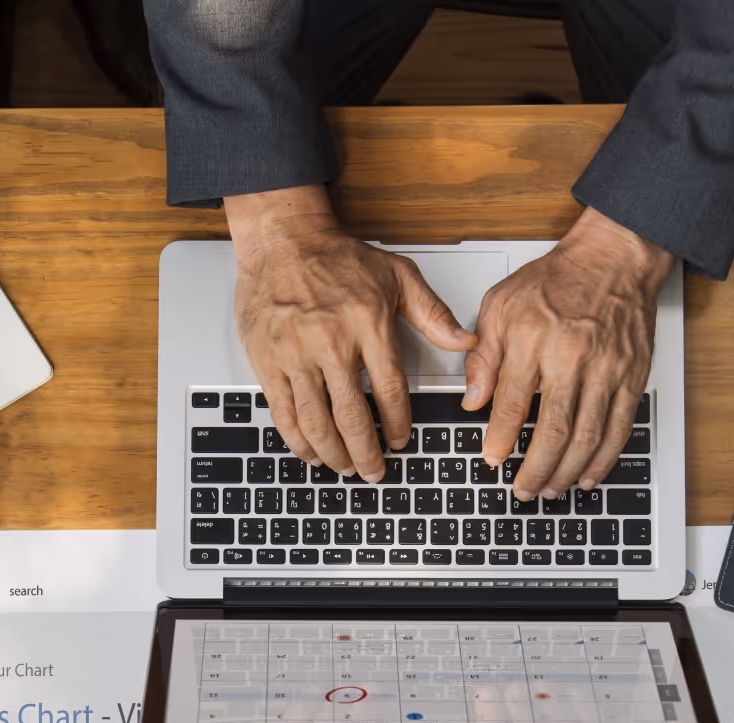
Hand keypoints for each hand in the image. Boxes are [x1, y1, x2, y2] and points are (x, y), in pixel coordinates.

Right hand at [224, 186, 477, 482]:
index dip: (398, 425)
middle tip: (374, 471)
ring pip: (317, 423)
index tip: (400, 441)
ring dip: (334, 454)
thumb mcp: (395, 274)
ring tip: (345, 467)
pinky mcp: (268, 363)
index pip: (390, 390)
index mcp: (367, 324)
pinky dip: (299, 441)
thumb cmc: (336, 257)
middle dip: (366, 453)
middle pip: (352, 417)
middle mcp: (330, 342)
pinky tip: (311, 452)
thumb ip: (432, 312)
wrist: (282, 240)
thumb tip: (465, 340)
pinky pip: (284, 414)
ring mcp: (295, 355)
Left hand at [467, 208, 671, 500]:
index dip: (499, 439)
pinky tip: (587, 477)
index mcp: (534, 337)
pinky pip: (619, 427)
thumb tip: (473, 401)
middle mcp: (573, 355)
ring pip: (588, 436)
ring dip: (567, 472)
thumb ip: (483, 356)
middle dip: (535, 469)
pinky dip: (603, 459)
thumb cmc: (557, 281)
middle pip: (554, 430)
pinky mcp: (632, 375)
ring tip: (549, 489)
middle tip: (522, 489)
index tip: (491, 459)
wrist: (614, 257)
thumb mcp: (501, 306)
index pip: (513, 403)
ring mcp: (607, 368)